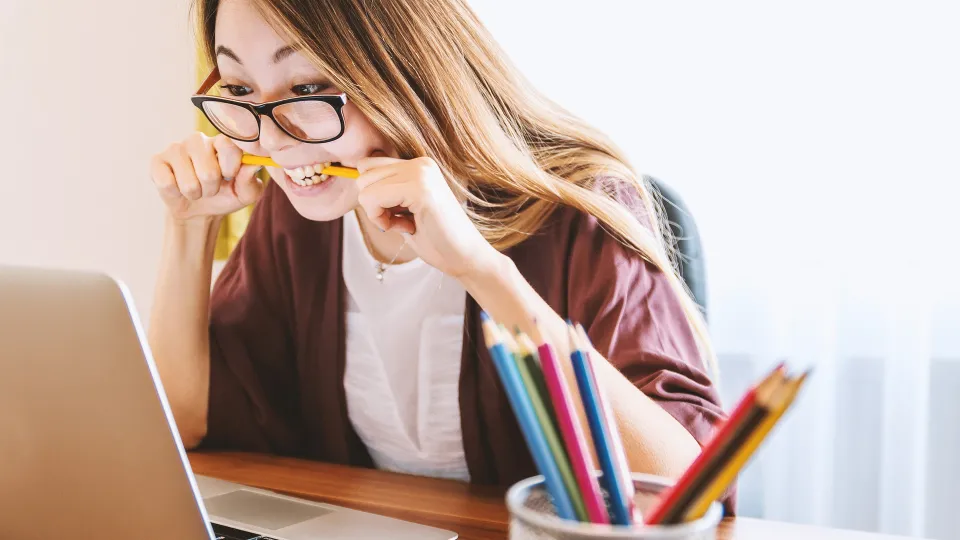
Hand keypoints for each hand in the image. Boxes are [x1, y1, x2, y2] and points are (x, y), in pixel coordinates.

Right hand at [150, 132, 263, 221]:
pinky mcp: (157, 161)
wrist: (199, 210)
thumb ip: (251, 180)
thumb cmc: (225, 196)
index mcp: (222, 142)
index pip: (228, 146)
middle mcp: (198, 140)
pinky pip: (167, 183)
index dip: (231, 168)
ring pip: (188, 182)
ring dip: (194, 193)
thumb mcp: (245, 194)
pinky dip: (175, 193)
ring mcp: (176, 148)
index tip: (230, 176)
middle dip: (211, 189)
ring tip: (195, 189)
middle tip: (210, 187)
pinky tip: (177, 187)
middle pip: (208, 172)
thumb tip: (253, 165)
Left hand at [355, 156, 501, 278]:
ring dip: (377, 212)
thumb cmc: (435, 239)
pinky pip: (373, 198)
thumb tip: (355, 179)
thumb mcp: (404, 209)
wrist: (465, 258)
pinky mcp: (419, 188)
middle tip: (401, 221)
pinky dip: (381, 219)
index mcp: (418, 165)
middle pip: (363, 173)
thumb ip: (386, 192)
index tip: (397, 214)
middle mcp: (420, 163)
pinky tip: (407, 227)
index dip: (374, 195)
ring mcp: (421, 173)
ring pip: (365, 186)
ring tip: (406, 224)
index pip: (369, 166)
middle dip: (373, 203)